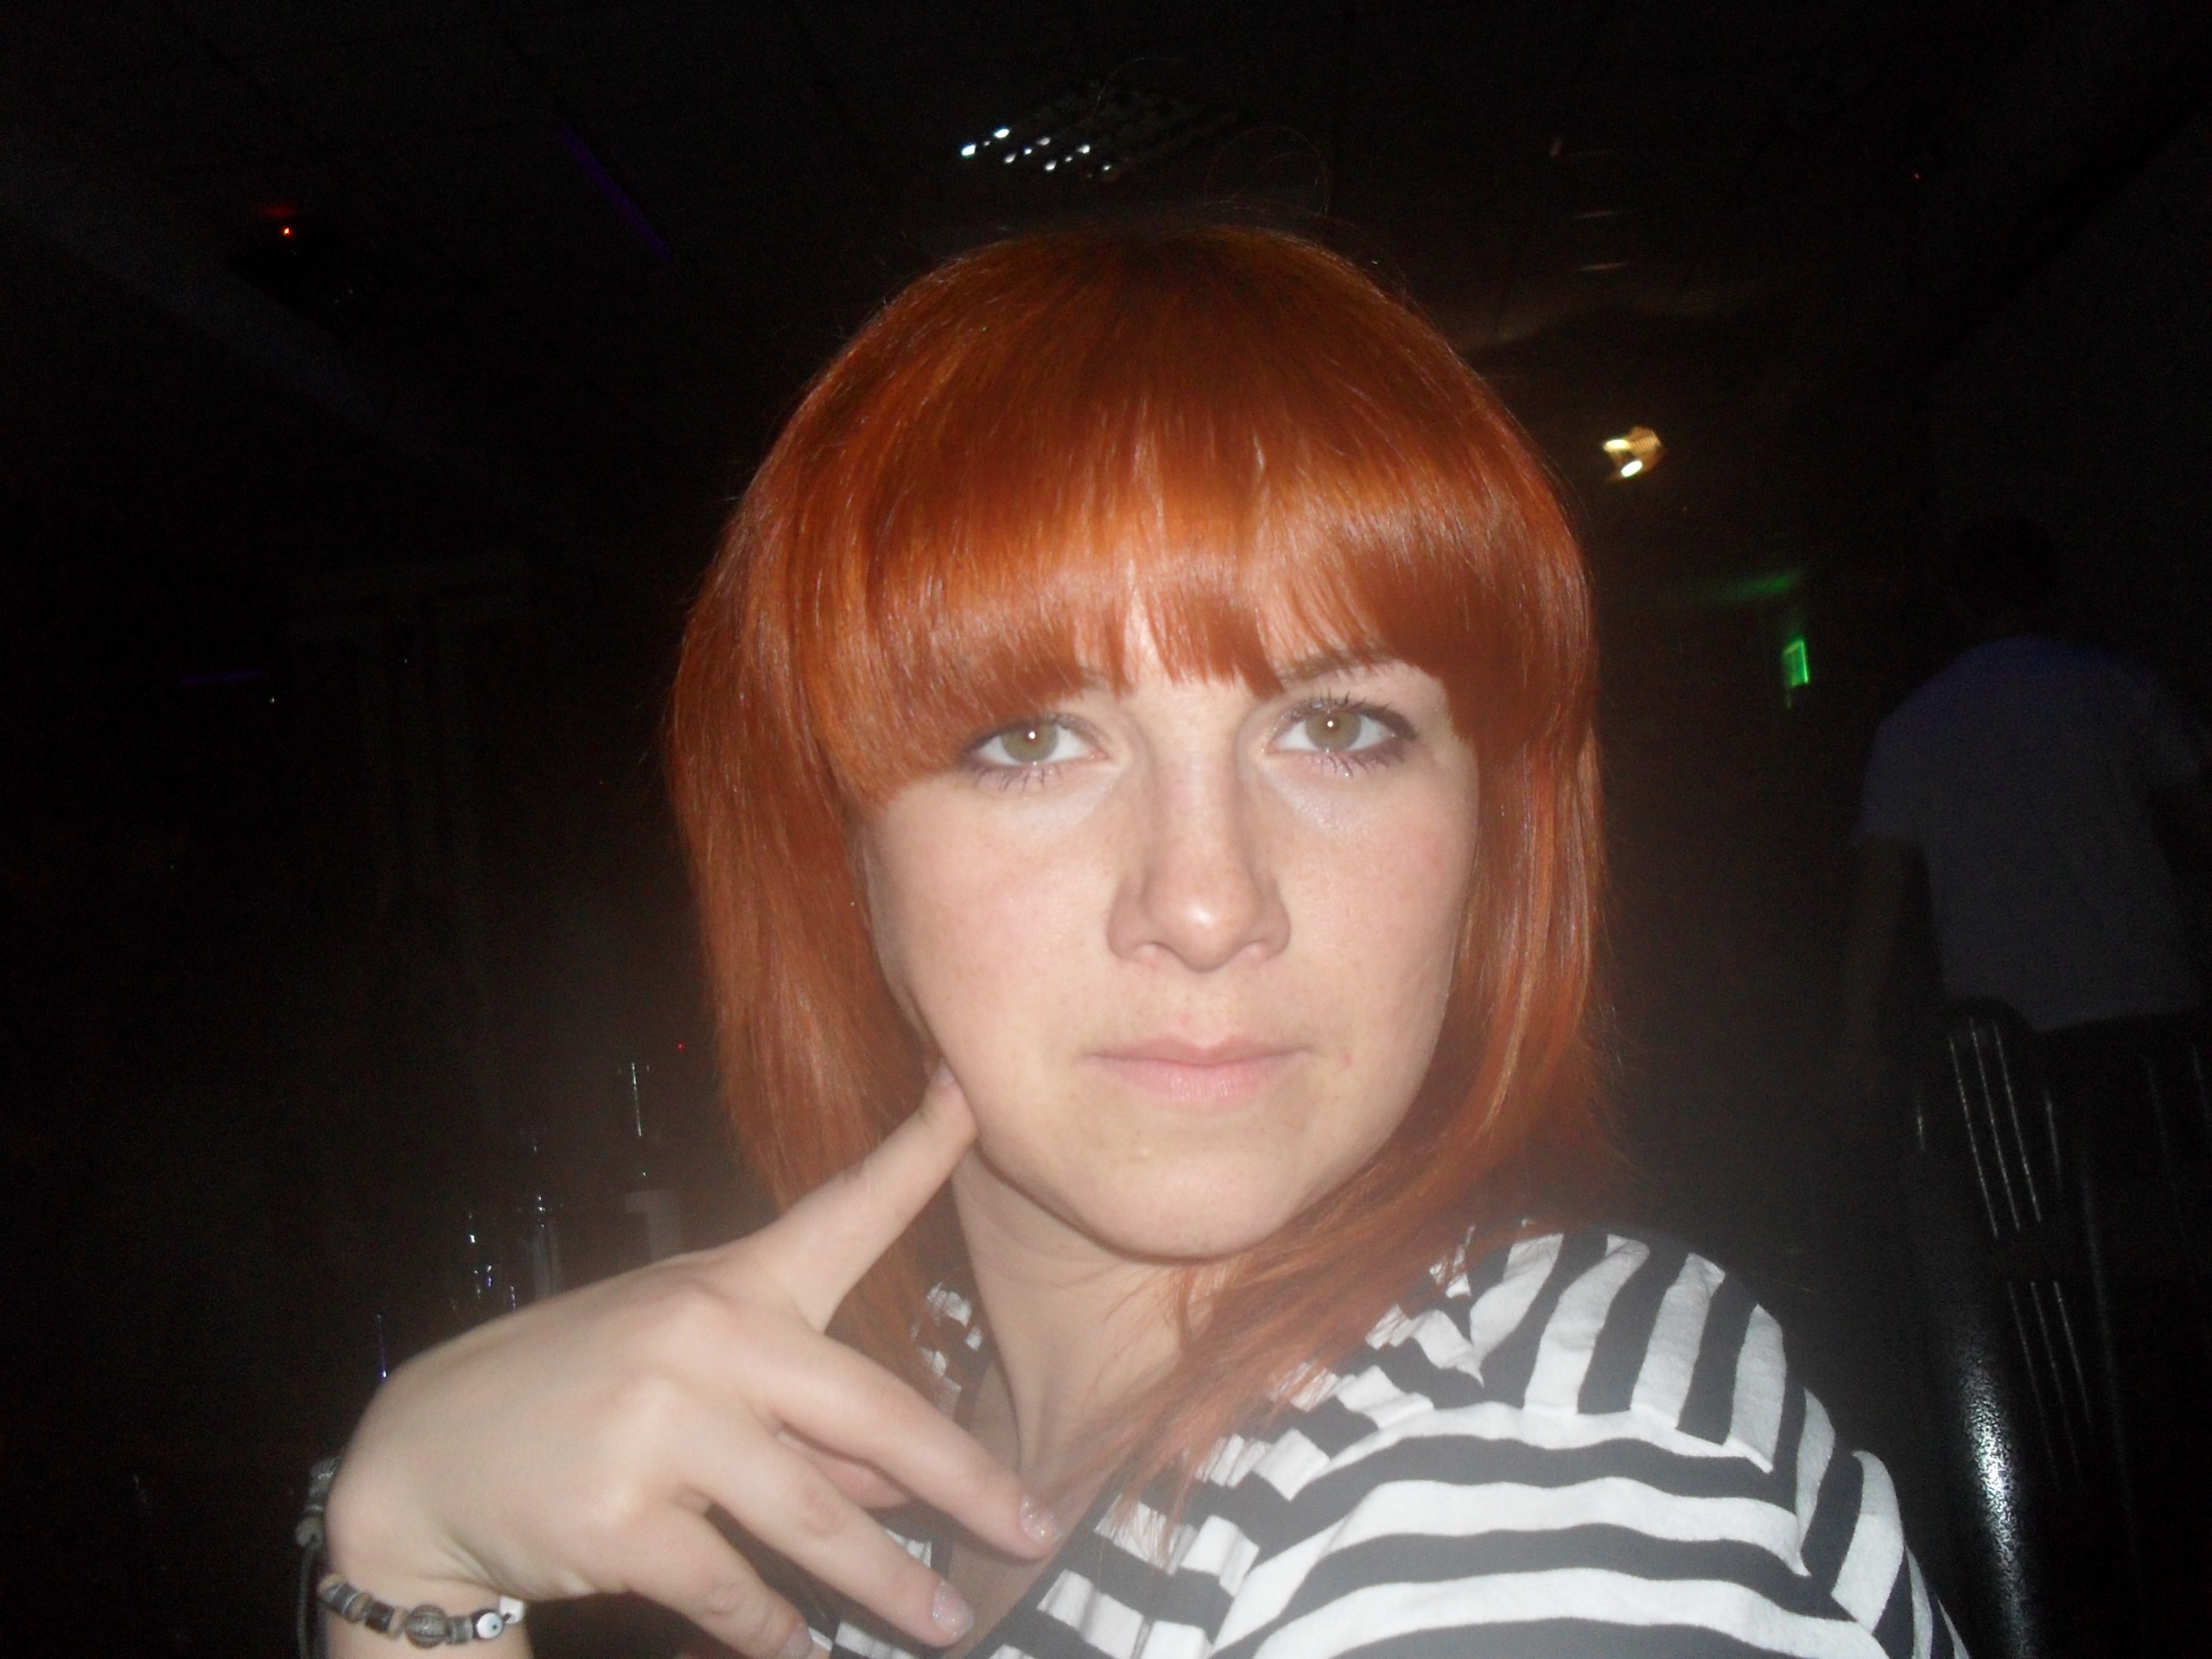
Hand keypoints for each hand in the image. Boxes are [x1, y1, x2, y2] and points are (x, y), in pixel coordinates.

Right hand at [324, 1071, 1055, 1658]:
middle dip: (965, 1481)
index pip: (843, 1208)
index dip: (916, 1148)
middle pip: (873, 1410)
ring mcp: (661, 1425)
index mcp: (733, 1282)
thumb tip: (906, 1483)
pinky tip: (799, 1648)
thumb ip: (806, 1419)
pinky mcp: (622, 1516)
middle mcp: (707, 1338)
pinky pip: (732, 1589)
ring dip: (891, 1585)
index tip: (972, 1090)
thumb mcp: (695, 1372)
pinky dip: (775, 1633)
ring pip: (815, 1521)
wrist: (426, 1456)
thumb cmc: (587, 1396)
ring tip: (947, 1625)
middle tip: (1035, 1528)